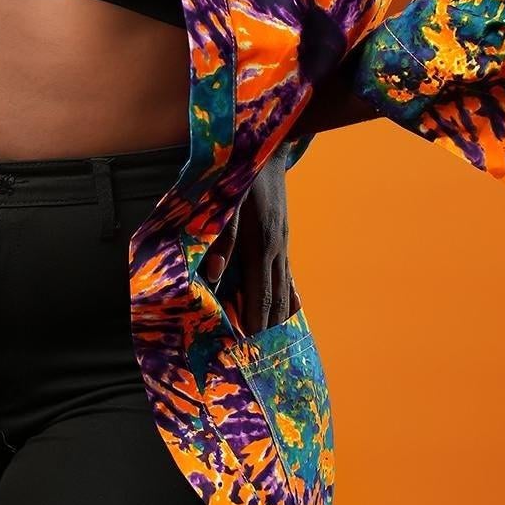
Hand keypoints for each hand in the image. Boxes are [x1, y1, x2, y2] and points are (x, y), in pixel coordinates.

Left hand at [202, 154, 291, 332]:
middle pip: (274, 296)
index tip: (249, 344)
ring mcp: (283, 244)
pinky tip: (292, 311)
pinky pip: (288, 274)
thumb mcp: (226, 202)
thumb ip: (221, 238)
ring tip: (276, 341)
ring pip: (284, 287)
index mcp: (260, 243)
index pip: (259, 292)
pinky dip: (290, 295)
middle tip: (261, 354)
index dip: (254, 319)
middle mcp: (276, 248)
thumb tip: (212, 274)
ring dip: (279, 315)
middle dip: (267, 326)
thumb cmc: (241, 176)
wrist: (267, 151)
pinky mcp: (283, 238)